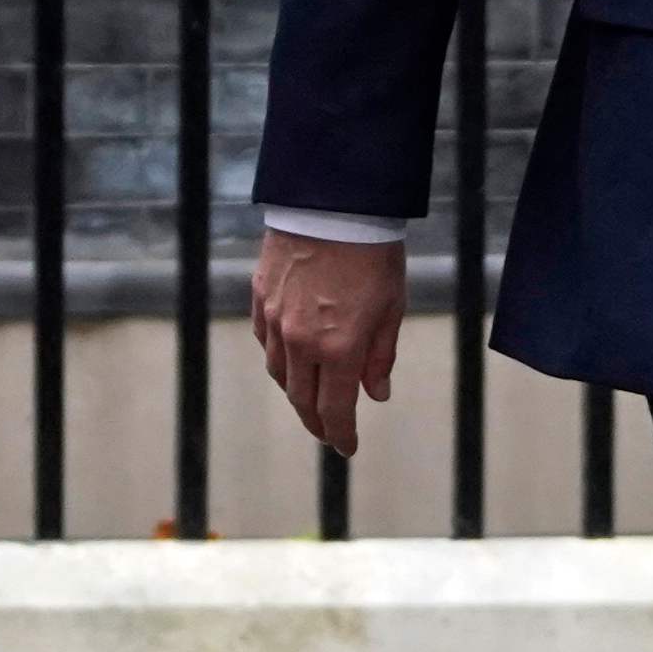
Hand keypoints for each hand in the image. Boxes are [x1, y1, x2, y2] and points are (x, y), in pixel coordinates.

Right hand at [251, 229, 407, 457]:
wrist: (334, 204)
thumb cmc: (373, 254)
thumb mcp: (391, 309)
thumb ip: (381, 357)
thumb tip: (376, 394)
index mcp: (338, 350)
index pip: (334, 410)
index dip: (340, 435)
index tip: (347, 448)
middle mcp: (300, 342)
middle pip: (301, 399)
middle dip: (317, 422)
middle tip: (328, 432)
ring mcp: (275, 320)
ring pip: (278, 372)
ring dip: (295, 391)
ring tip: (310, 396)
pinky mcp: (261, 297)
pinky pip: (264, 340)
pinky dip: (278, 357)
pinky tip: (290, 357)